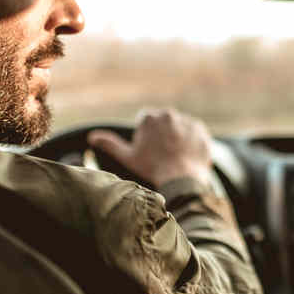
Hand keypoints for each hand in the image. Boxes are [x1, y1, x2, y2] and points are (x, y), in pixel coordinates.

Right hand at [87, 108, 212, 187]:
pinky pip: (195, 134)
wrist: (181, 178)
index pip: (147, 122)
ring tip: (175, 157)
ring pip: (180, 128)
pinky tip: (186, 156)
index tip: (150, 151)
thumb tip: (91, 137)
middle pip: (164, 123)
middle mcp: (169, 114)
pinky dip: (191, 143)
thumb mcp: (128, 157)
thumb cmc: (152, 168)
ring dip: (178, 138)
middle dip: (163, 135)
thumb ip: (110, 144)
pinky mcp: (201, 130)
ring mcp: (187, 121)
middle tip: (162, 155)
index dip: (147, 137)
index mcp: (149, 117)